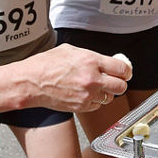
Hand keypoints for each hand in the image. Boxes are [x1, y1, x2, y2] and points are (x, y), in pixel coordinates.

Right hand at [15, 45, 129, 111]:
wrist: (31, 82)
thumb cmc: (46, 65)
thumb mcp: (70, 50)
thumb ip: (91, 56)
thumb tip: (104, 61)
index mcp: (91, 61)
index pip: (122, 69)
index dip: (126, 71)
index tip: (125, 72)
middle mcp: (92, 79)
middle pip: (121, 86)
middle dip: (120, 83)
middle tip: (115, 80)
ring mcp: (87, 94)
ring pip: (110, 98)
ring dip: (107, 93)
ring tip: (96, 87)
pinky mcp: (81, 106)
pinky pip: (97, 105)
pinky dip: (95, 101)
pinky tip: (86, 94)